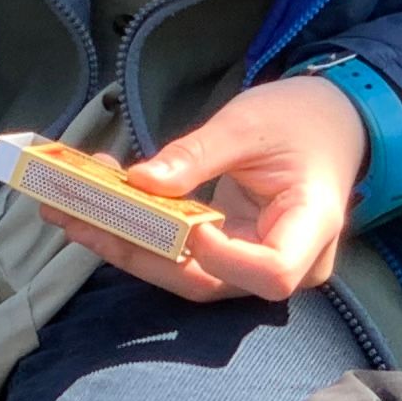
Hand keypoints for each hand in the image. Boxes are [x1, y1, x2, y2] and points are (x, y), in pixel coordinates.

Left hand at [53, 78, 369, 302]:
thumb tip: (138, 182)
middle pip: (210, 281)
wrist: (331, 124)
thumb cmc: (303, 119)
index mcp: (312, 227)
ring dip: (127, 247)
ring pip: (186, 276)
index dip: (221, 258)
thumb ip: (196, 155)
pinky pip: (182, 260)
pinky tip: (95, 211)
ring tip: (70, 213)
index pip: (271, 272)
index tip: (184, 222)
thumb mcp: (249, 124)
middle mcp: (289, 263)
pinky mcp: (231, 258)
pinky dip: (139, 238)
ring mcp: (256, 265)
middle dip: (140, 254)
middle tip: (80, 218)